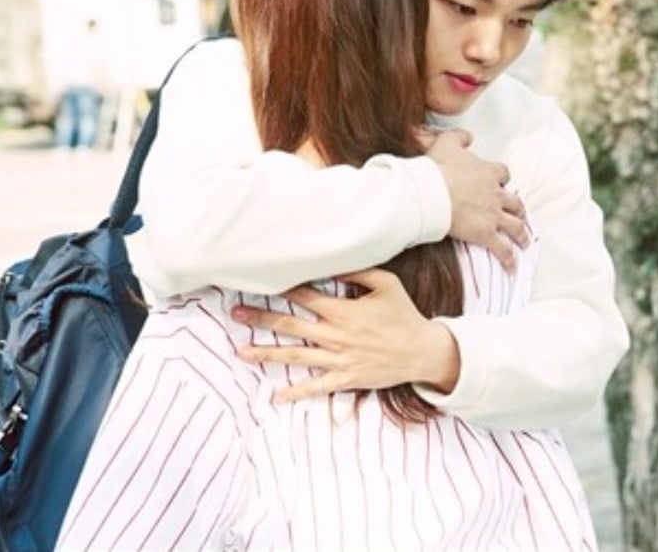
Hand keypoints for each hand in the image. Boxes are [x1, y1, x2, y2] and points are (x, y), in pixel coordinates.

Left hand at [231, 269, 459, 401]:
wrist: (422, 352)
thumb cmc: (404, 315)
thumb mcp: (387, 285)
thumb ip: (360, 272)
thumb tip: (334, 262)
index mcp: (343, 310)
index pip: (305, 296)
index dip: (282, 287)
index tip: (260, 281)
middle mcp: (336, 335)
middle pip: (290, 324)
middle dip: (261, 318)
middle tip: (236, 313)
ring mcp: (338, 358)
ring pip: (295, 355)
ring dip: (266, 353)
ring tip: (241, 352)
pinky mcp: (345, 378)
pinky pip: (317, 386)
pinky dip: (297, 392)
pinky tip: (277, 395)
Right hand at [422, 129, 528, 271]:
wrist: (431, 192)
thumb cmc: (436, 168)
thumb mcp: (446, 143)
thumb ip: (459, 136)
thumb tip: (468, 135)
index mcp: (487, 172)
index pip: (503, 174)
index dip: (502, 179)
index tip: (500, 183)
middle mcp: (495, 194)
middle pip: (515, 202)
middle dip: (518, 210)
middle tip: (519, 215)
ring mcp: (493, 215)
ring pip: (516, 226)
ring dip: (522, 235)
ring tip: (525, 242)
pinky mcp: (485, 234)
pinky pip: (502, 249)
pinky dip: (509, 258)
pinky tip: (512, 267)